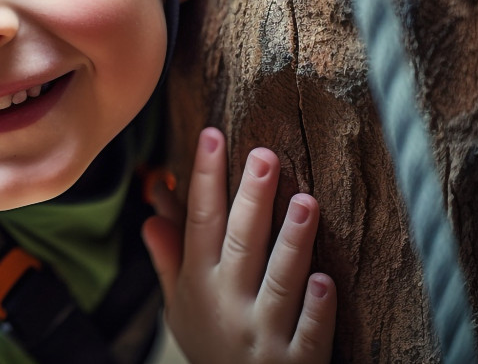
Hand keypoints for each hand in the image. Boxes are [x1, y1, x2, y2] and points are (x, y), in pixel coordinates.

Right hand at [141, 127, 336, 363]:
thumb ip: (169, 260)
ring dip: (292, 243)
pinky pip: (309, 332)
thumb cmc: (211, 346)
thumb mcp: (180, 306)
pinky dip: (316, 310)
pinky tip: (326, 282)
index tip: (212, 136)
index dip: (204, 178)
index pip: (200, 221)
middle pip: (241, 242)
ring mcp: (263, 332)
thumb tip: (150, 214)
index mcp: (200, 282)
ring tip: (307, 201)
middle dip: (251, 198)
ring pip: (279, 281)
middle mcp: (228, 302)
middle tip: (264, 154)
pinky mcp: (297, 361)